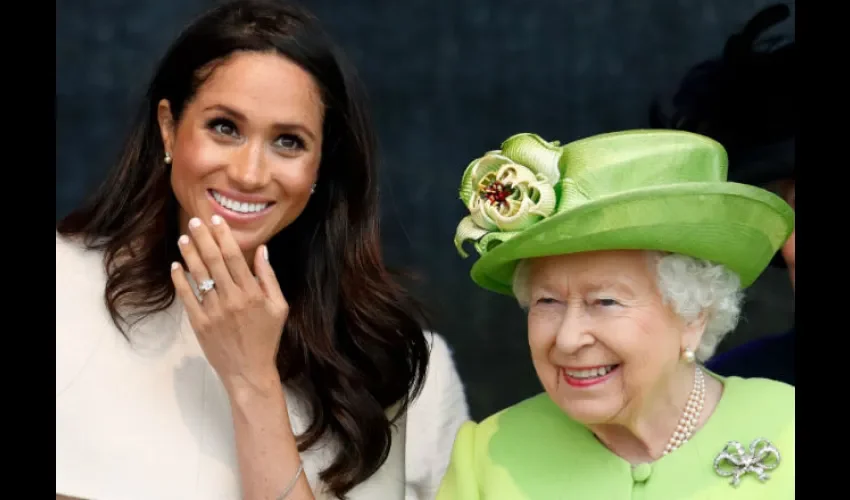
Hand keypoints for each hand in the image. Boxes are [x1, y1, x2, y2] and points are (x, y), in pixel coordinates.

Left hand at [171, 216, 287, 392]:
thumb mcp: (279, 307)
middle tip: (194, 221)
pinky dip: (180, 281)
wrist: (249, 371)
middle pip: (214, 262)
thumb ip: (269, 278)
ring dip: (190, 255)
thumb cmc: (267, 338)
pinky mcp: (200, 324)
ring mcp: (214, 312)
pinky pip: (188, 298)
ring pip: (199, 277)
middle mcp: (232, 300)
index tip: (215, 220)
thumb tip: (262, 250)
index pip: (235, 257)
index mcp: (252, 294)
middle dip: (203, 239)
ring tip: (183, 238)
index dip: (224, 237)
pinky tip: (176, 267)